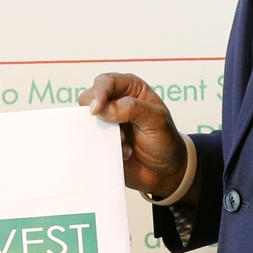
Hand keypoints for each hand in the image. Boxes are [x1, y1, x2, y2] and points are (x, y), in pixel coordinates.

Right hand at [79, 73, 192, 199]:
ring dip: (101, 133)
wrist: (166, 170)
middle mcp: (116, 101)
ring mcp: (107, 121)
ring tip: (123, 142)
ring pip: (86, 120)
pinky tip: (124, 152)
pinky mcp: (102, 139)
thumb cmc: (166, 140)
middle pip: (90, 98)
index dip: (98, 93)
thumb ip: (132, 109)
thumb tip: (104, 109)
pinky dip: (103, 147)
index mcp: (131, 88)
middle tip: (109, 128)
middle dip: (96, 113)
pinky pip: (90, 140)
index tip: (95, 110)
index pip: (107, 82)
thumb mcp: (157, 121)